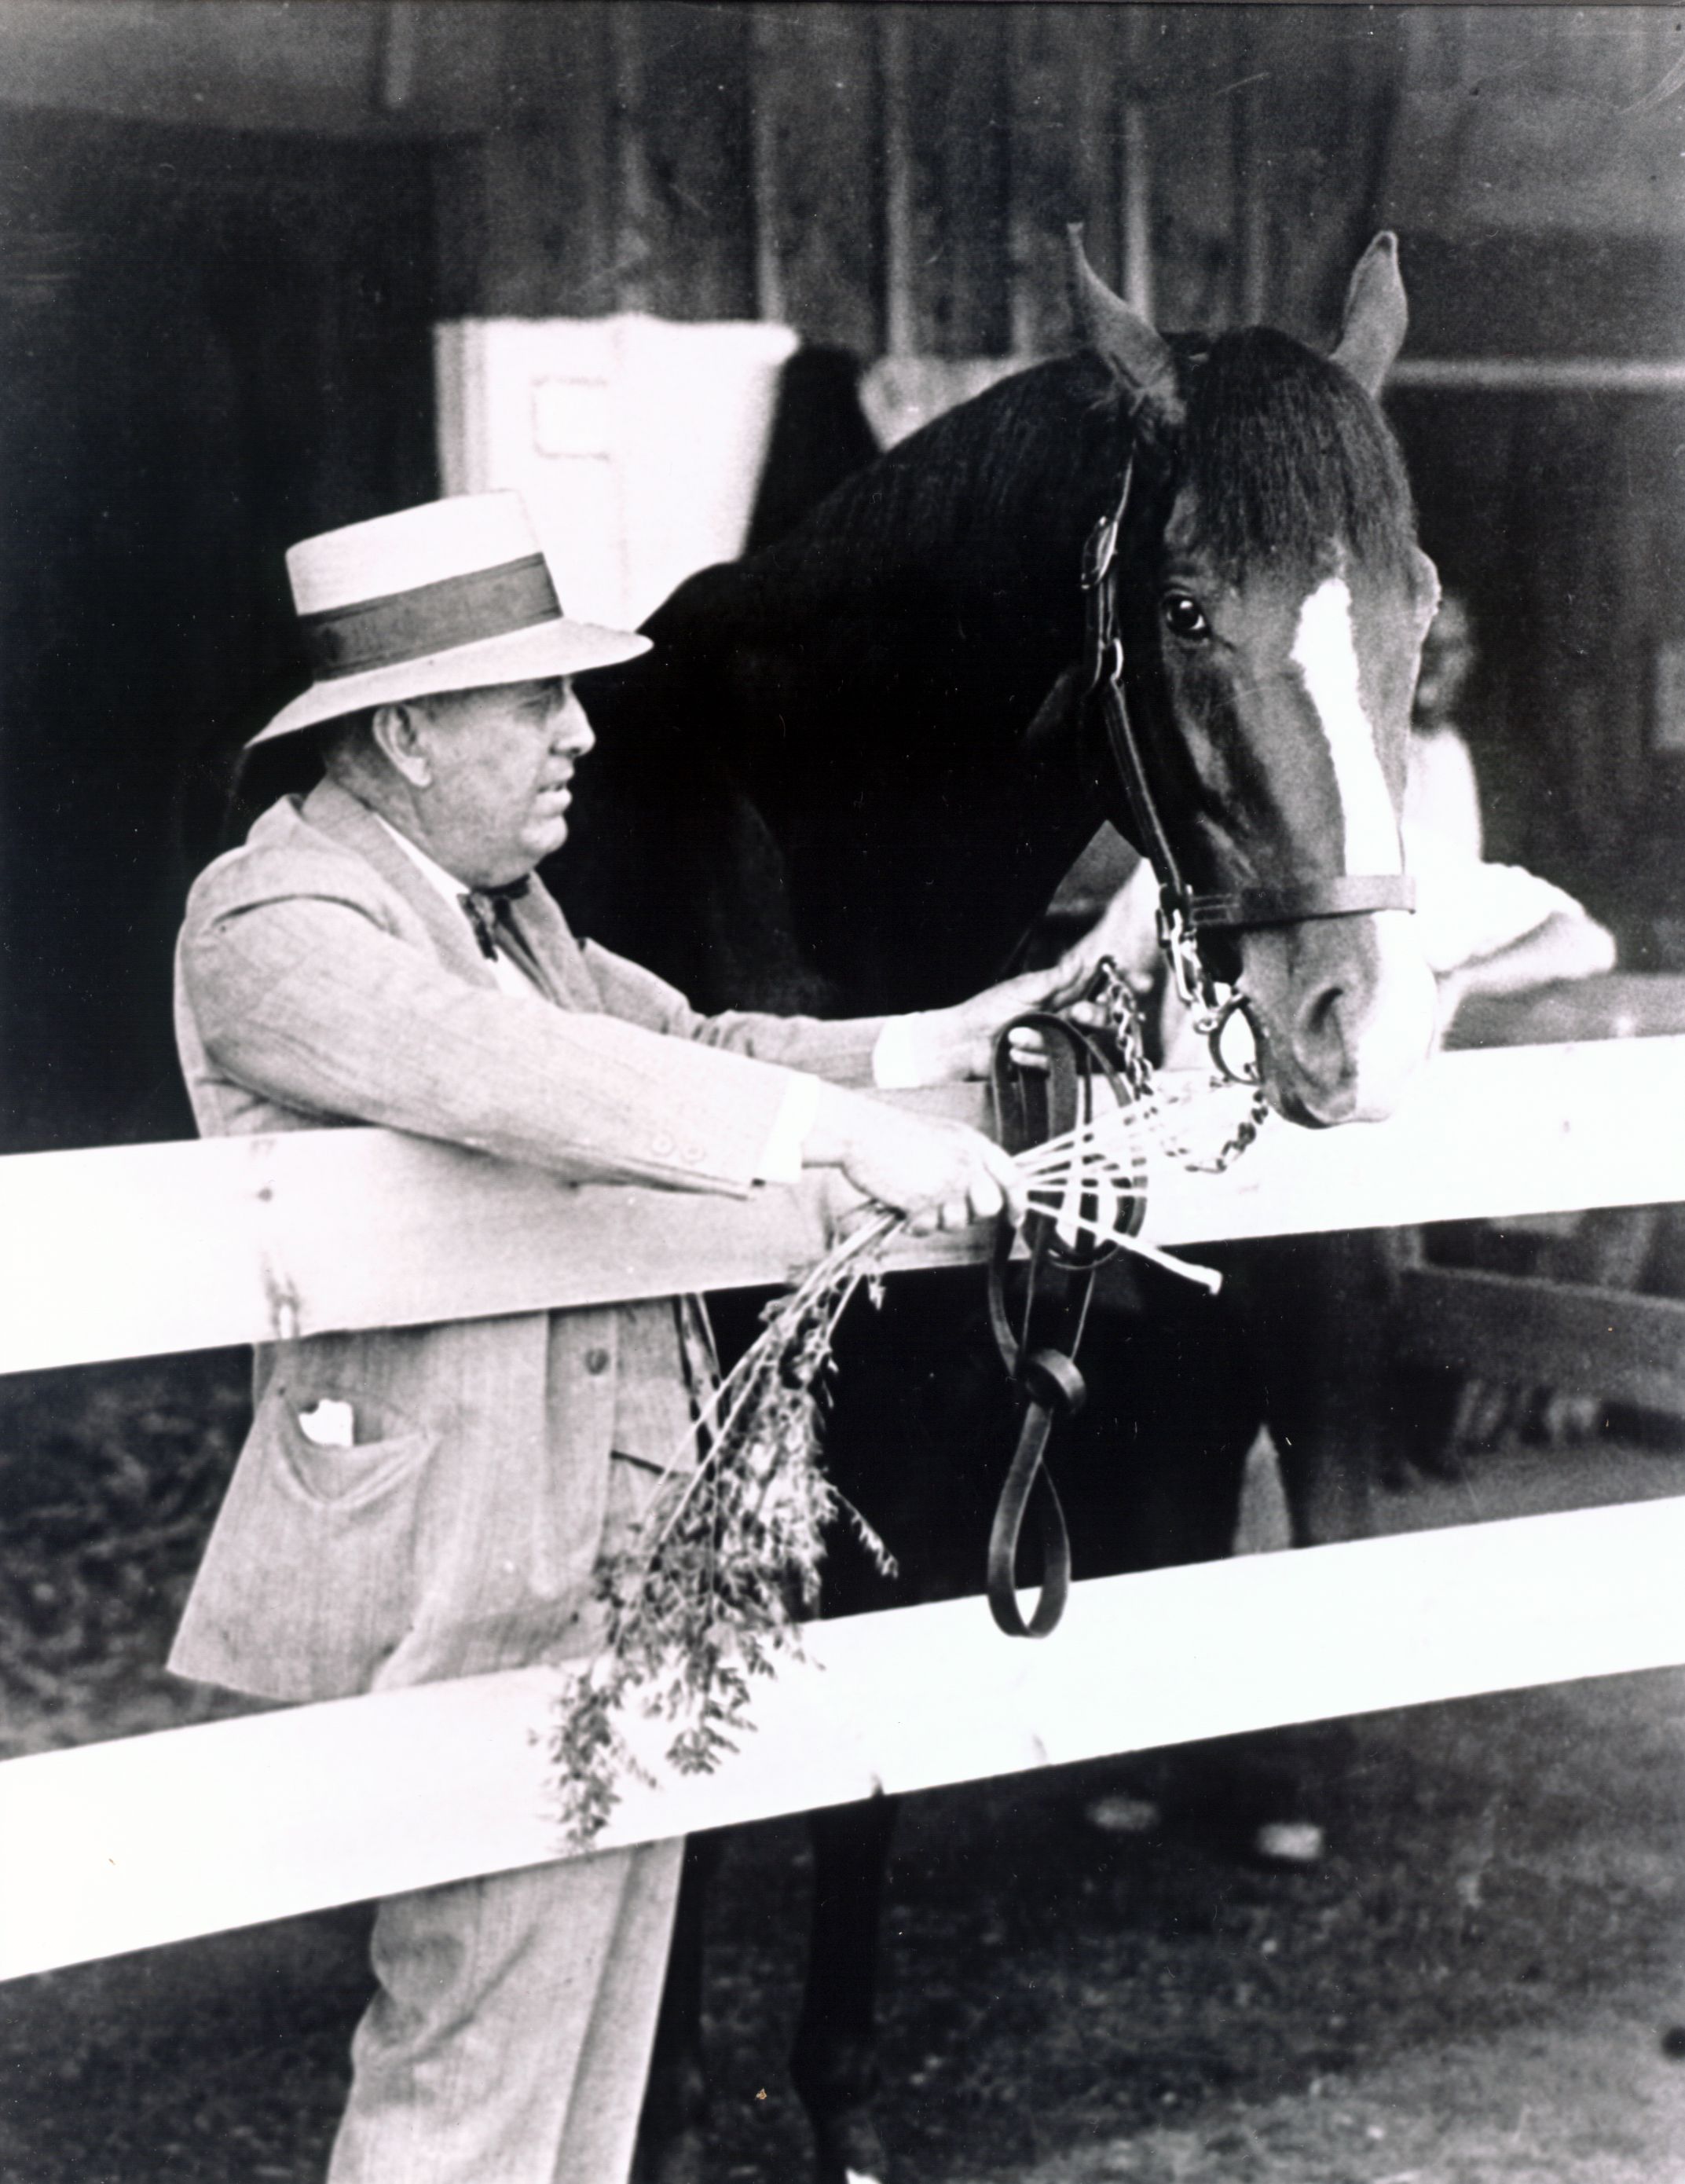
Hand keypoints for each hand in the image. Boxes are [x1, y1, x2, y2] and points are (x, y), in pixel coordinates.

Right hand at [806, 1085, 1025, 1233]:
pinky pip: (928, 1228)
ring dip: (936, 1219)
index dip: (1019, 1202)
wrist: (861, 1131)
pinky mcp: (924, 1201)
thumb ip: (967, 1158)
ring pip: (957, 1222)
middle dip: (971, 1214)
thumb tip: (981, 1190)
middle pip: (989, 1207)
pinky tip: (902, 1204)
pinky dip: (915, 1224)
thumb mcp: (943, 1135)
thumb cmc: (894, 1133)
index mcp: (973, 1143)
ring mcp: (946, 1183)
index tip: (1015, 1218)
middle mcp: (966, 1163)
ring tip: (915, 1198)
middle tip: (946, 1206)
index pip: (1013, 1177)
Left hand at [882, 963, 1112, 1085]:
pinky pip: (1057, 1062)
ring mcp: (1057, 1042)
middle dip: (1095, 1015)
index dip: (1121, 986)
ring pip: (1078, 1043)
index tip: (1141, 984)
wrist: (963, 1043)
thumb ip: (1057, 979)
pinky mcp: (1048, 1064)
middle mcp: (1063, 1018)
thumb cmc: (988, 1011)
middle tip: (1081, 1013)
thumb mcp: (1023, 989)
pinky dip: (1034, 1055)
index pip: (1098, 988)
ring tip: (1016, 1035)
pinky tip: (1013, 1051)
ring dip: (1046, 1040)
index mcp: (1059, 994)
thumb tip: (1085, 960)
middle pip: (1100, 1018)